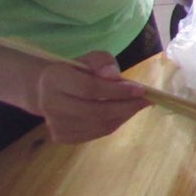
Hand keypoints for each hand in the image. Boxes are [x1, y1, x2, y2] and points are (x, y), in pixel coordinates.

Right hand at [32, 52, 148, 143]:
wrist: (52, 89)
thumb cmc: (78, 71)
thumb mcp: (91, 58)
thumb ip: (103, 62)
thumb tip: (113, 76)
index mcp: (53, 79)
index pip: (89, 88)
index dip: (117, 90)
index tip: (141, 89)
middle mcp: (49, 104)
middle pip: (94, 111)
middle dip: (125, 106)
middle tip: (146, 100)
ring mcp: (54, 124)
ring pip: (97, 126)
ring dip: (123, 116)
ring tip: (136, 105)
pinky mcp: (61, 137)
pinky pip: (95, 134)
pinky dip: (114, 124)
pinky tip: (122, 113)